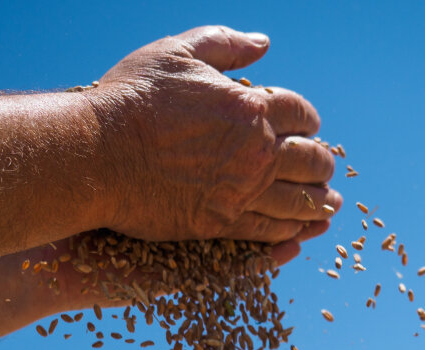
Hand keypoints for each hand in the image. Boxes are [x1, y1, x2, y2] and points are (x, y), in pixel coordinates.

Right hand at [84, 26, 341, 246]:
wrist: (95, 153)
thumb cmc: (131, 100)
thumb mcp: (178, 52)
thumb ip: (225, 44)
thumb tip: (263, 43)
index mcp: (252, 107)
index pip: (300, 112)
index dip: (308, 119)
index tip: (309, 126)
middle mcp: (257, 151)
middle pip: (311, 159)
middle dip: (322, 163)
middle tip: (324, 167)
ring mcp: (242, 190)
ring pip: (299, 201)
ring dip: (319, 202)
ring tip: (328, 205)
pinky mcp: (221, 223)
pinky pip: (271, 230)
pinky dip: (292, 230)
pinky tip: (299, 231)